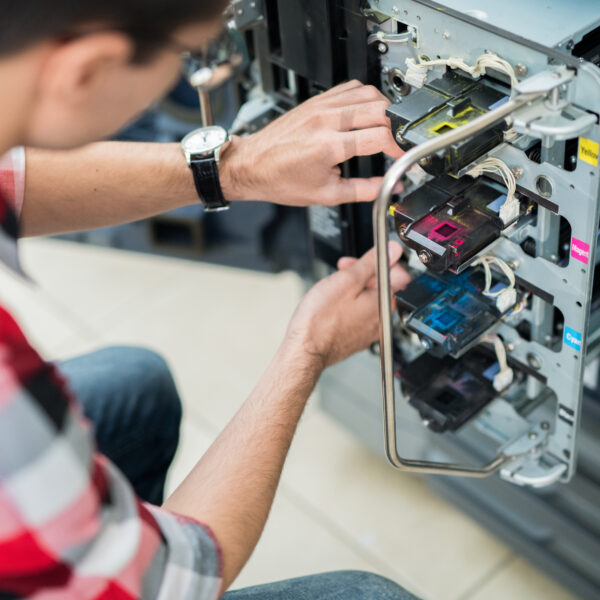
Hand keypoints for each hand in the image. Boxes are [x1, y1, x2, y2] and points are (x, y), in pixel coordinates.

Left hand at [219, 80, 401, 206]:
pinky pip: (350, 87)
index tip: (398, 157)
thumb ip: (364, 191)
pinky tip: (364, 114)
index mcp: (329, 146)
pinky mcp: (316, 100)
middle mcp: (326, 120)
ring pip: (368, 92)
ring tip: (383, 128)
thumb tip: (389, 188)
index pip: (380, 136)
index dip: (397, 148)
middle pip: (380, 109)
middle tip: (394, 144)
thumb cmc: (280, 180)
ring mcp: (320, 106)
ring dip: (383, 109)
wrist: (251, 166)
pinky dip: (365, 98)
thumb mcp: (326, 195)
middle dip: (395, 127)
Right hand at [284, 241, 410, 370]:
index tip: (368, 260)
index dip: (384, 262)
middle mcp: (381, 320)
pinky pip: (359, 316)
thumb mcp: (345, 280)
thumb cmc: (320, 319)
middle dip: (365, 274)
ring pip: (369, 302)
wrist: (304, 349)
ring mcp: (369, 332)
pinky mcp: (356, 338)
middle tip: (346, 270)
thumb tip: (393, 251)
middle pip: (383, 288)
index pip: (401, 276)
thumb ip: (371, 263)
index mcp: (383, 304)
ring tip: (335, 287)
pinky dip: (349, 306)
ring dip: (355, 289)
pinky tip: (333, 304)